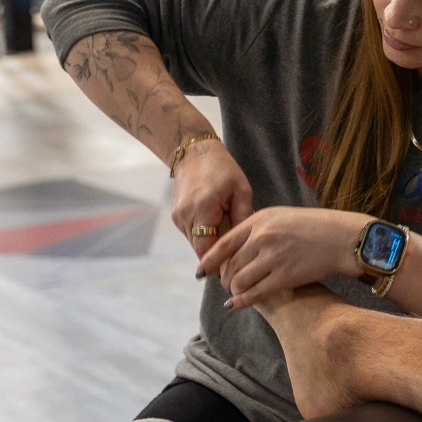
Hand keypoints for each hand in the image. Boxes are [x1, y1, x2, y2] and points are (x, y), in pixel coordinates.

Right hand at [171, 138, 254, 265]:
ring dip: (210, 245)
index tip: (235, 270)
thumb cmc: (222, 169)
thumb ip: (243, 217)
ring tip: (229, 239)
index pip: (207, 250)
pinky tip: (217, 226)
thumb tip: (246, 244)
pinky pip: (191, 234)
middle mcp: (185, 215)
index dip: (220, 263)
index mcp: (203, 209)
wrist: (193, 151)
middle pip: (201, 250)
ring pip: (195, 244)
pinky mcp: (176, 215)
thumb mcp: (241, 190)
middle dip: (217, 256)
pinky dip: (204, 235)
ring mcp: (178, 216)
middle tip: (237, 259)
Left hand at [200, 207, 368, 309]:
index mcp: (260, 220)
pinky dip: (241, 301)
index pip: (225, 242)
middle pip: (230, 264)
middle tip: (225, 285)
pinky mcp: (284, 277)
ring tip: (235, 293)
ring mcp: (273, 257)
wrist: (341, 237)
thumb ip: (257, 229)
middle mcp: (263, 237)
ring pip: (239, 280)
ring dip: (233, 290)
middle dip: (224, 278)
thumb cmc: (313, 227)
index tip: (202, 270)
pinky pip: (254, 293)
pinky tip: (235, 305)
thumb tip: (234, 247)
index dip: (210, 259)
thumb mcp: (280, 217)